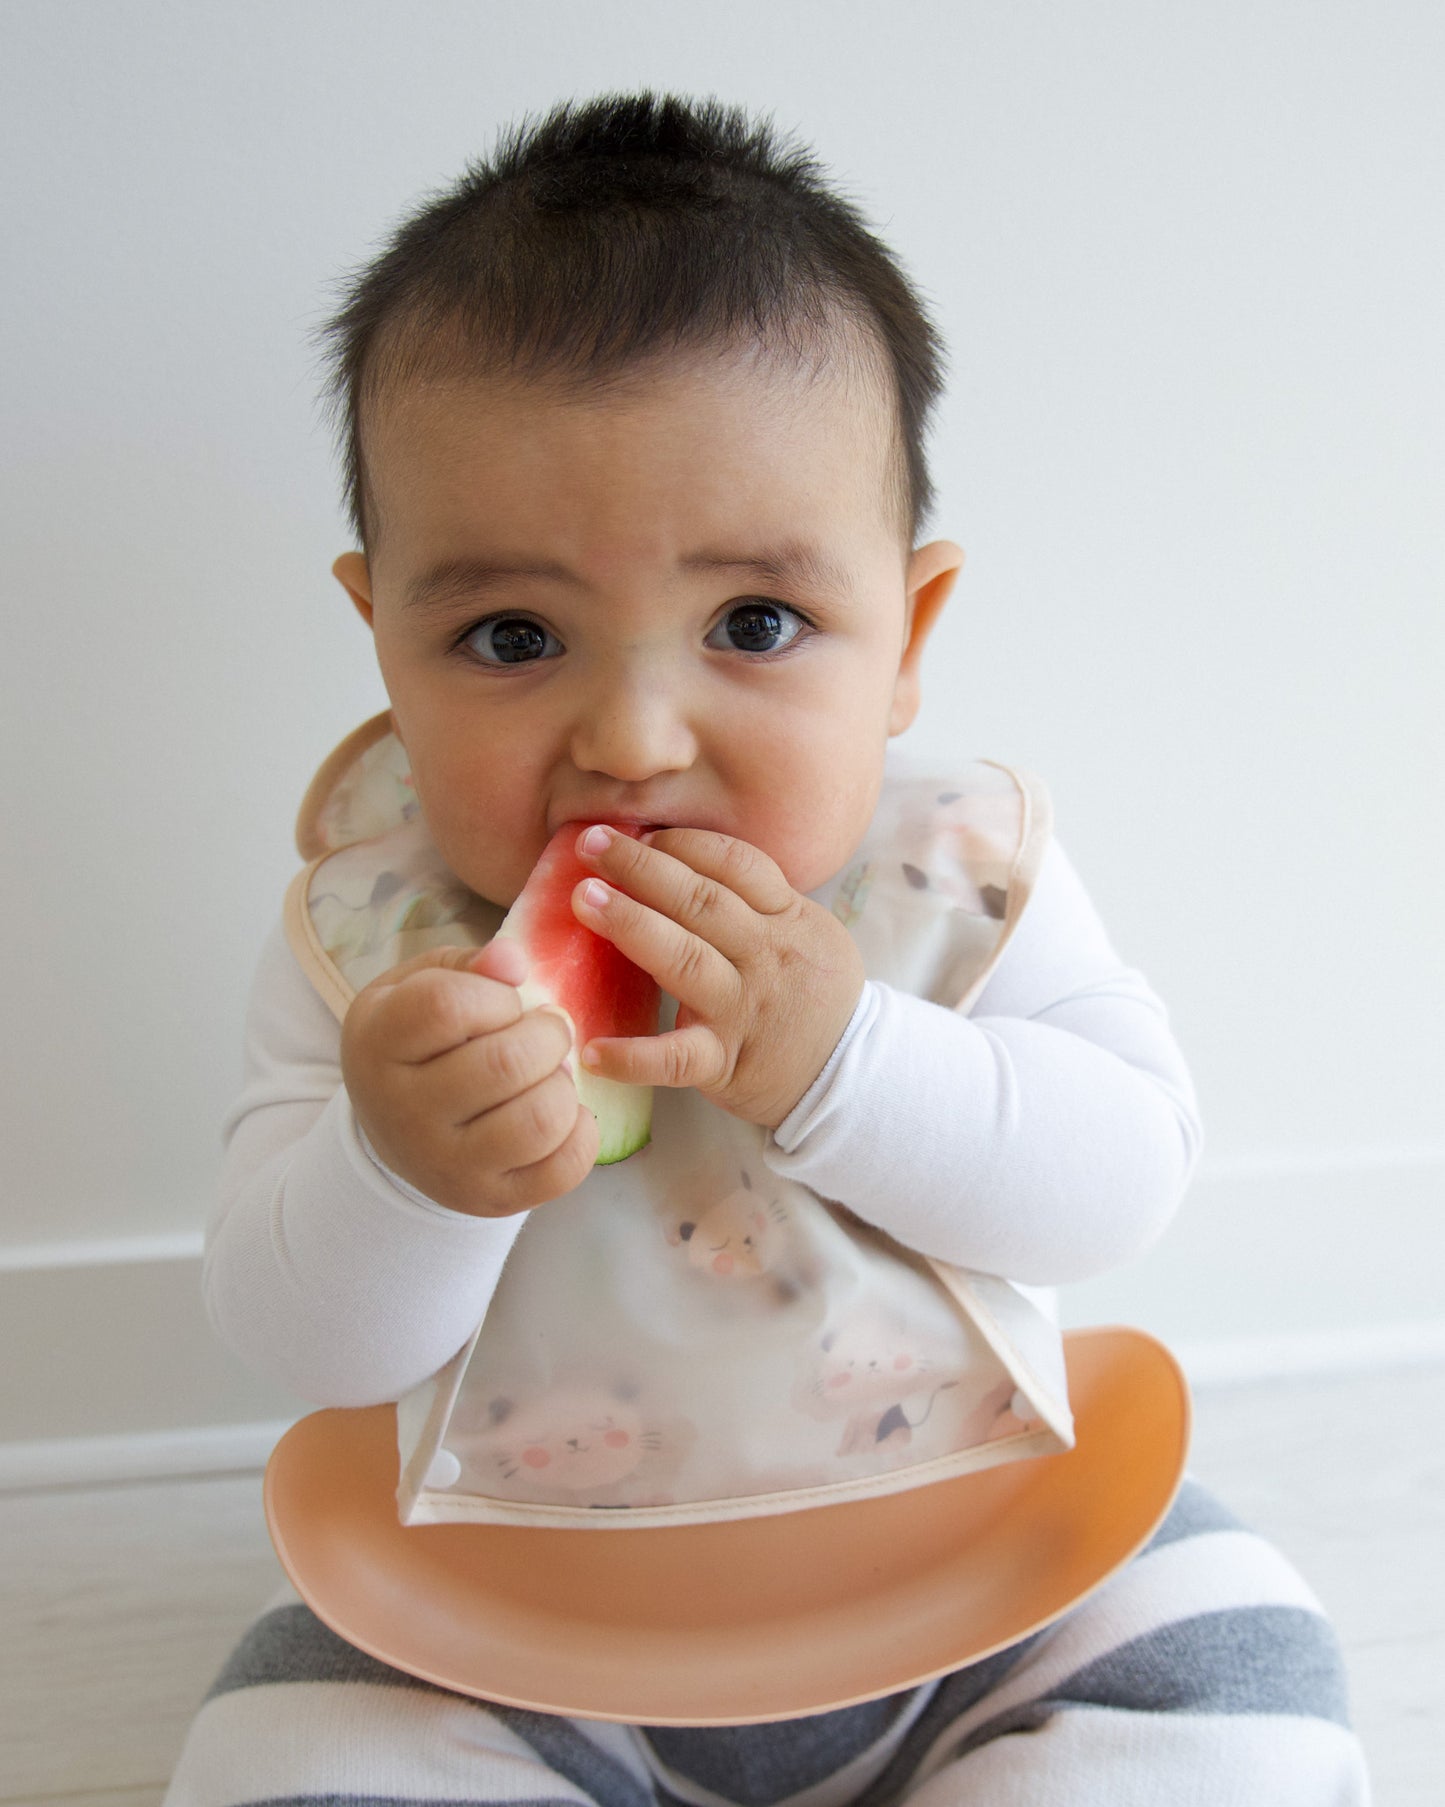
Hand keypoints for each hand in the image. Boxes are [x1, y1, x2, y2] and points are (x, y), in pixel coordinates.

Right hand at [340, 938, 598, 1216]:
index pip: (448, 1008)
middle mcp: (404, 1112)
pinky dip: (580, 1133)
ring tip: (550, 1074)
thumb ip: (468, 965)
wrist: (395, 1132)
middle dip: (549, 1034)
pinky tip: (561, 1113)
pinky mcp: (489, 1199)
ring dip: (563, 1084)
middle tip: (546, 1031)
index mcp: (379, 1044)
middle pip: (507, 1063)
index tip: (505, 1001)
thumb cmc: (419, 1042)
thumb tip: (513, 959)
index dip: (497, 995)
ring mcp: (447, 1164)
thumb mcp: (421, 987)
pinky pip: (563, 1169)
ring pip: (540, 1119)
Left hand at [572, 825, 865, 1129]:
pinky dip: (633, 1057)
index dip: (684, 843)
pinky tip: (592, 1050)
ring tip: (584, 900)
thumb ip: (756, 901)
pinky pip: (676, 1059)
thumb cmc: (811, 995)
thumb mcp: (806, 933)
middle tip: (592, 844)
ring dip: (631, 925)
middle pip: (702, 901)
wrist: (849, 1074)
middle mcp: (767, 957)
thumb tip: (674, 858)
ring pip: (685, 959)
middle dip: (644, 867)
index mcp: (788, 919)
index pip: (736, 865)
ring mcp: (744, 1010)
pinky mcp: (725, 1062)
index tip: (639, 831)